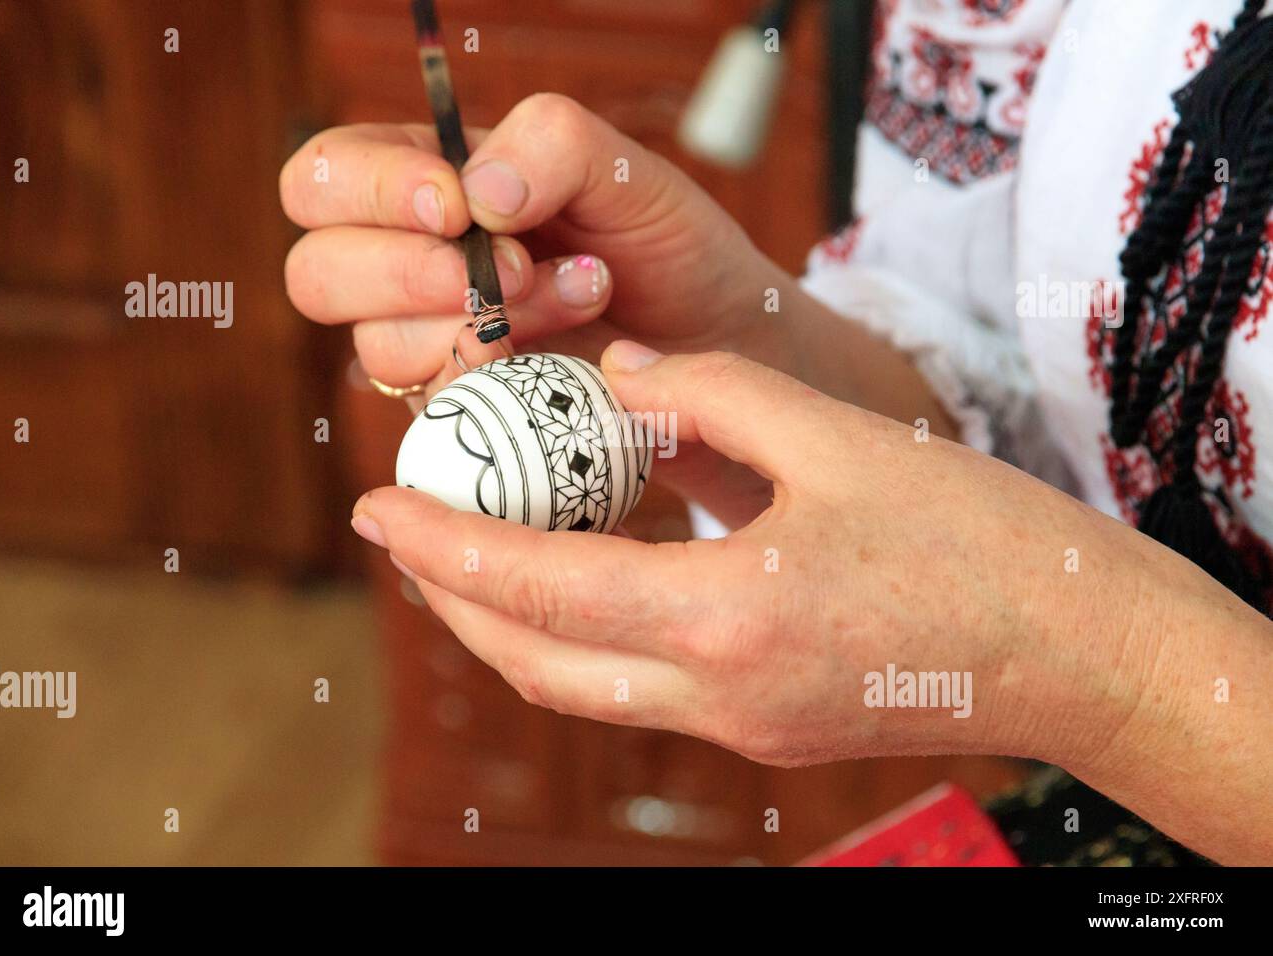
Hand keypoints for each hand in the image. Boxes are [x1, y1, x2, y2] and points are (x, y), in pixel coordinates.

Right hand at [279, 94, 788, 393]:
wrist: (719, 344)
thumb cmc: (665, 246)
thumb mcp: (624, 171)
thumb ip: (549, 145)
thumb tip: (474, 194)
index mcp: (428, 184)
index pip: (326, 178)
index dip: (369, 189)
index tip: (457, 206)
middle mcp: (410, 267)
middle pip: (316, 274)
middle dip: (405, 272)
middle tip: (510, 271)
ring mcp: (431, 347)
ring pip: (379, 347)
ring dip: (485, 324)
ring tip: (587, 294)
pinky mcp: (463, 413)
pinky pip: (437, 406)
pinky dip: (504, 379)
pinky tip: (574, 356)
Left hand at [349, 342, 1123, 764]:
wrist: (1077, 653)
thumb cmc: (975, 539)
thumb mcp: (837, 435)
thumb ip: (709, 396)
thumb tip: (616, 379)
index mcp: (725, 617)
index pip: (537, 587)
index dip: (443, 548)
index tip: (377, 507)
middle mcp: (717, 693)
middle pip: (535, 664)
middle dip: (453, 601)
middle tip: (409, 533)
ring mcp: (741, 727)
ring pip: (582, 690)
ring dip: (512, 628)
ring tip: (477, 555)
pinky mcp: (766, 730)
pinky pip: (639, 693)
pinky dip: (584, 641)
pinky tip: (584, 580)